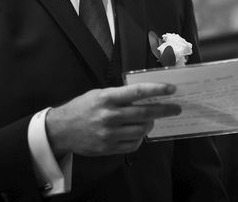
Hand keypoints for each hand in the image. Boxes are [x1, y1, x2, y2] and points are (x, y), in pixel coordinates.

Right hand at [45, 83, 180, 156]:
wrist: (61, 130)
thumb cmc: (82, 108)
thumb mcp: (99, 94)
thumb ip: (120, 96)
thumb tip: (145, 96)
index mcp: (107, 98)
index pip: (137, 92)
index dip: (157, 90)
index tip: (171, 89)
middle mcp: (109, 116)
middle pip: (144, 113)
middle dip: (164, 110)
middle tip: (176, 108)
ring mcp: (109, 133)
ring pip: (141, 130)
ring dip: (150, 124)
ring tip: (151, 119)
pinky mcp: (108, 147)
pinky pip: (133, 144)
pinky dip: (140, 138)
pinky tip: (138, 132)